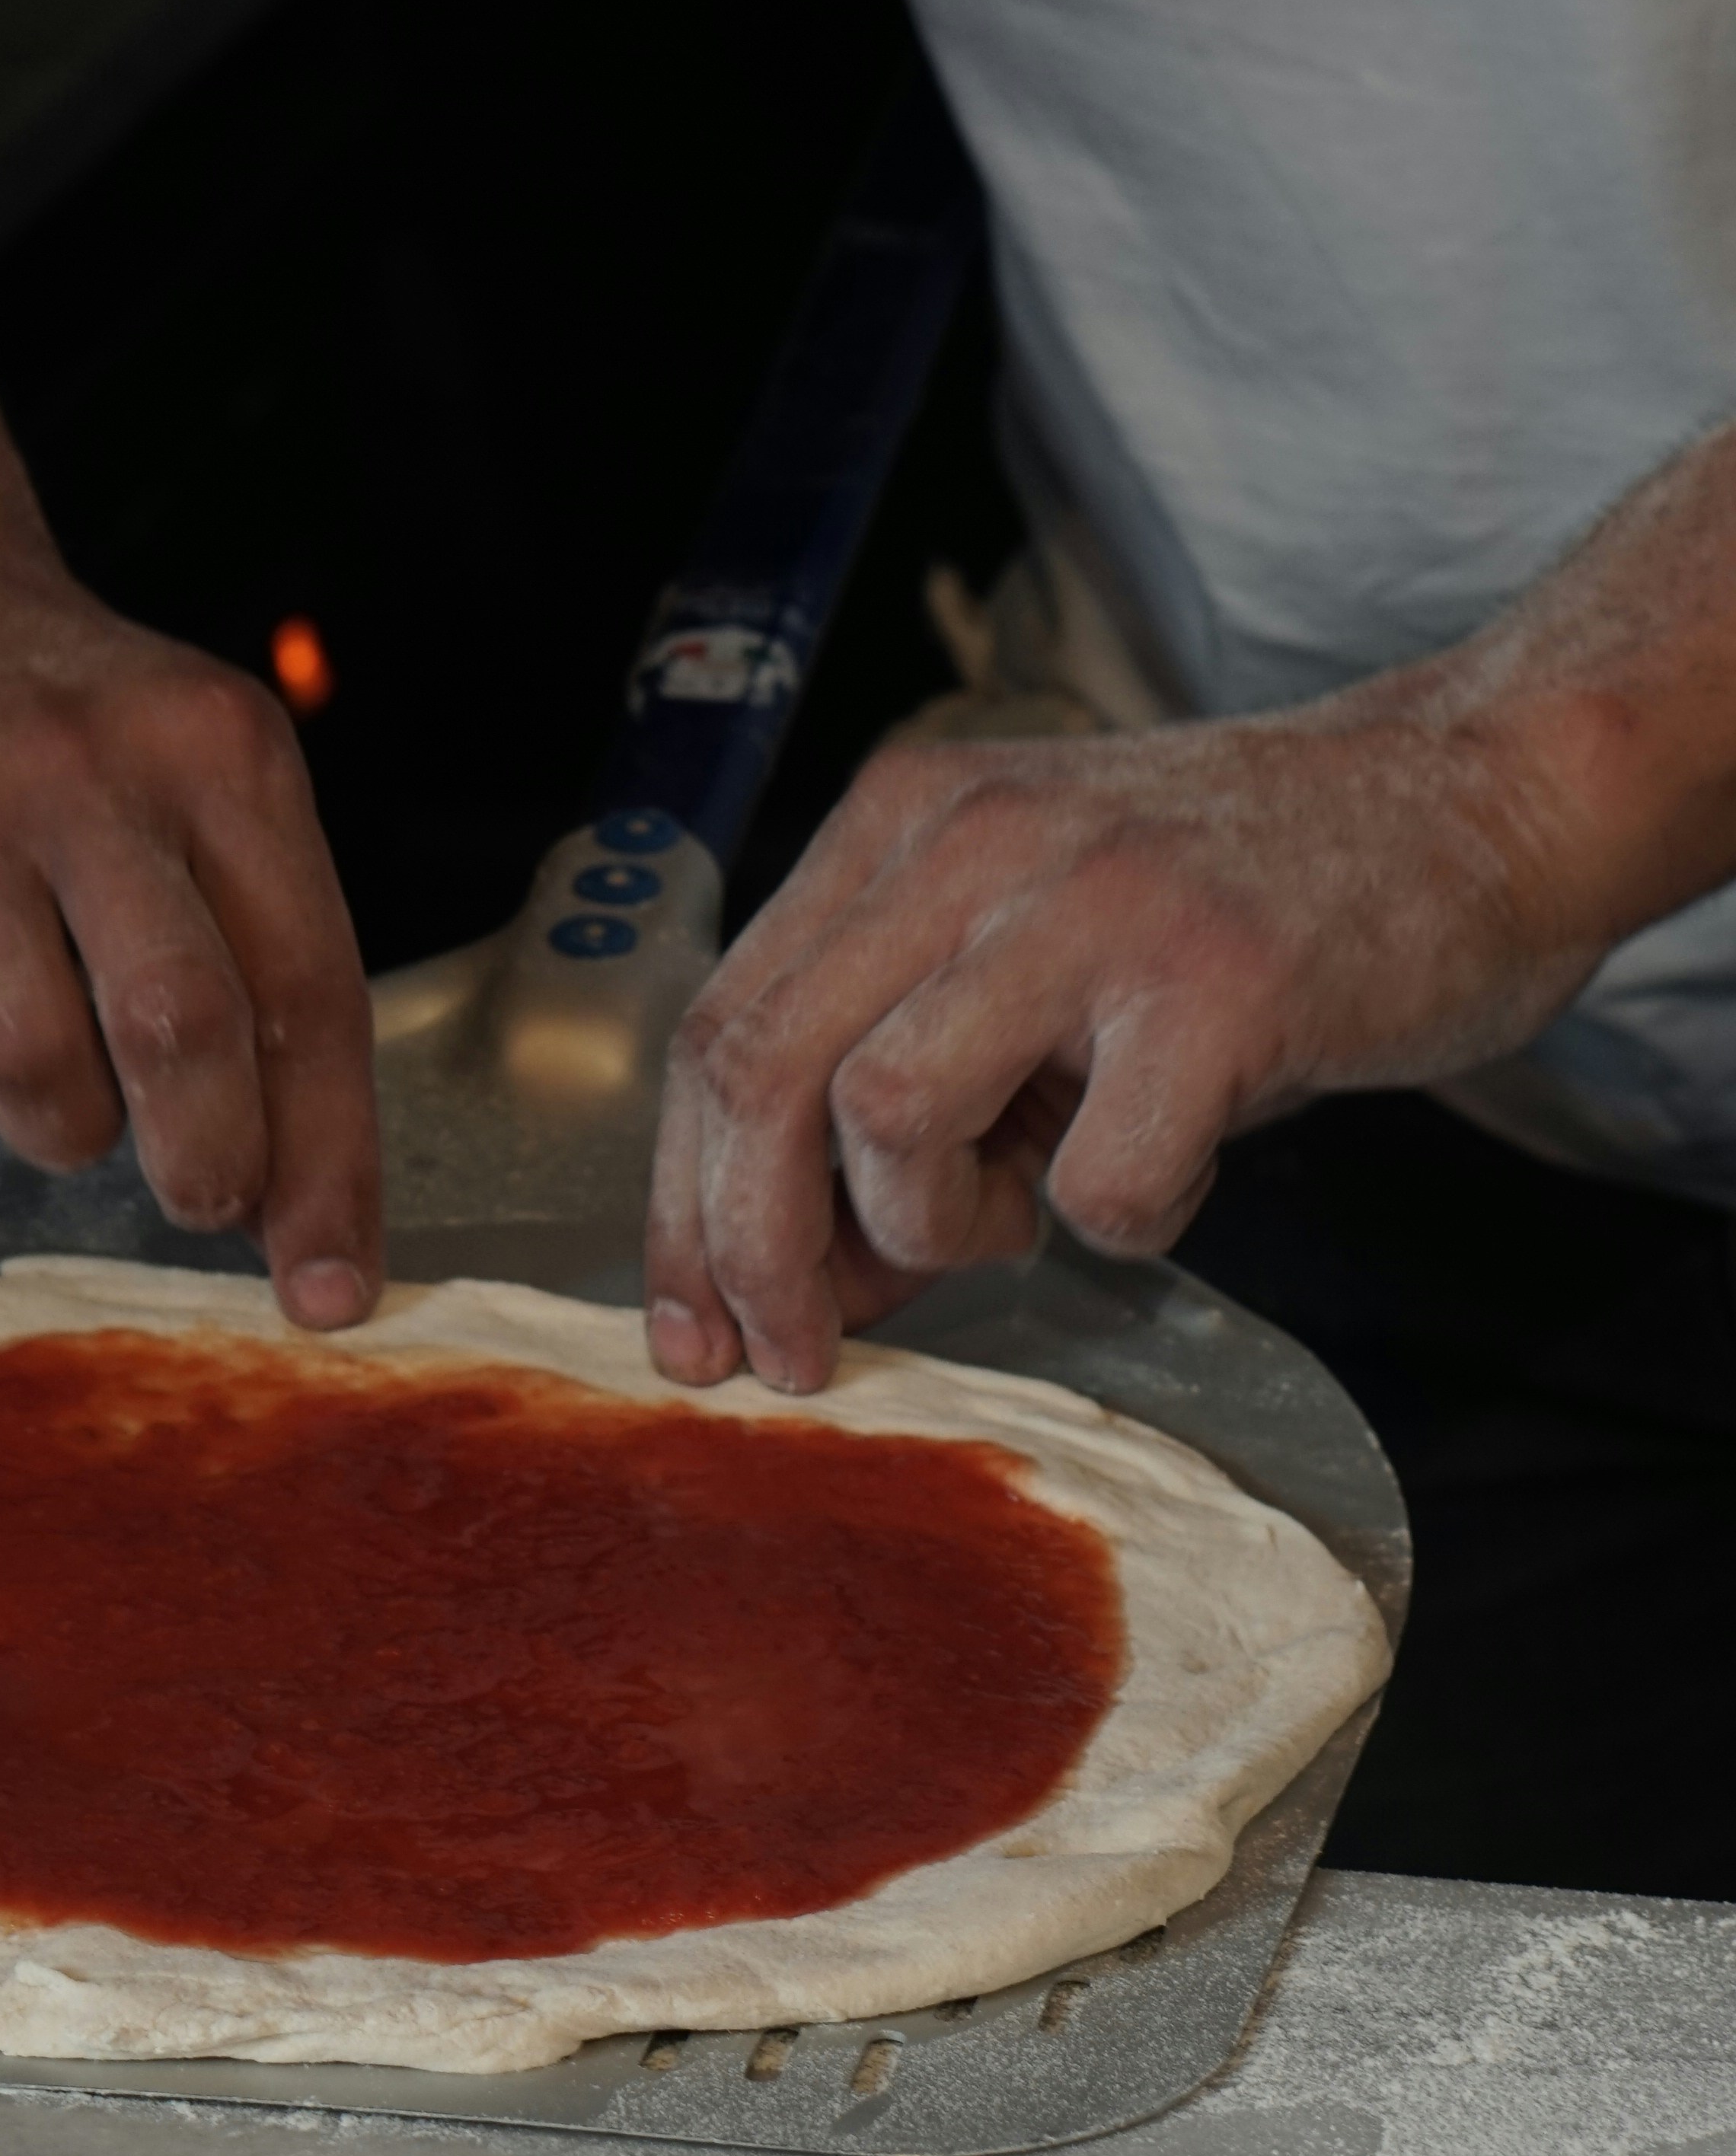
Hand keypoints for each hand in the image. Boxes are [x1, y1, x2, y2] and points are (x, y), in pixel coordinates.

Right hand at [0, 491, 381, 1329]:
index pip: (308, 989)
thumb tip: (298, 1211)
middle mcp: (83, 773)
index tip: (329, 1290)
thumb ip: (262, 966)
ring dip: (57, 1130)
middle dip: (205, 1163)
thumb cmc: (72, 742)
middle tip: (198, 1197)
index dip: (328, 1164)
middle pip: (178, 1028)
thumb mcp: (203, 786)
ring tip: (53, 1078)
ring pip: (31, 1069)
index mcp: (219, 754)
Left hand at [644, 683, 1610, 1394]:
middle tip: (805, 1355)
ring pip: (886, 1120)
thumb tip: (797, 1274)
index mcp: (903, 823)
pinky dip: (1124, 1221)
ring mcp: (1093, 905)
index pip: (719, 1027)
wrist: (1473, 800)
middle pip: (762, 1076)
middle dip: (756, 1256)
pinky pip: (1097, 1181)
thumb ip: (902, 1066)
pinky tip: (1177, 1167)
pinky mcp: (1216, 985)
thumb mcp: (1029, 942)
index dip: (682, 1204)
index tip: (692, 1330)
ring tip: (1026, 1211)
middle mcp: (974, 840)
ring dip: (937, 1230)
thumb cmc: (1239, 904)